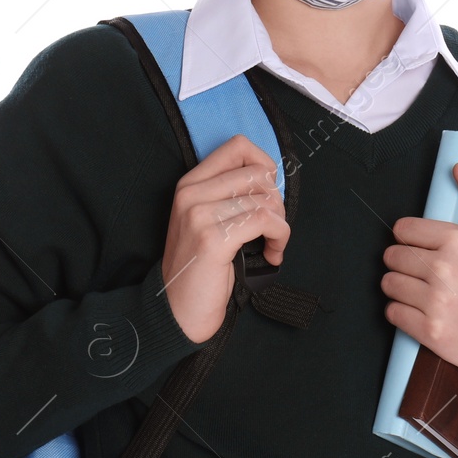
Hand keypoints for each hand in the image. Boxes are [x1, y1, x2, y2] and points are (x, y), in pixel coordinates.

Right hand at [160, 134, 288, 343]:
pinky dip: (279, 238)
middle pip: (258, 174)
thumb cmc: (200, 269)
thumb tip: (272, 182)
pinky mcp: (213, 239)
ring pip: (265, 200)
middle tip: (271, 228)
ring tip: (272, 244)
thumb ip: (231, 196)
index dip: (265, 166)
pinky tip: (272, 255)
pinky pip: (265, 222)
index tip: (268, 195)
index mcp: (190, 184)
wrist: (177, 311)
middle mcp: (191, 194)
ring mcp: (199, 215)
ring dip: (281, 225)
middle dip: (277, 202)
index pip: (238, 146)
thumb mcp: (208, 222)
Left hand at [381, 163, 457, 371]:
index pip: (404, 229)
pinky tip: (419, 309)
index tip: (420, 244)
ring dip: (399, 285)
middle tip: (421, 268)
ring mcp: (435, 303)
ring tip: (420, 288)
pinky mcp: (430, 332)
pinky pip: (392, 313)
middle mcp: (442, 271)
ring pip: (389, 284)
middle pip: (393, 256)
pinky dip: (400, 311)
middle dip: (403, 259)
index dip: (410, 235)